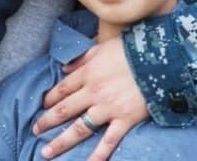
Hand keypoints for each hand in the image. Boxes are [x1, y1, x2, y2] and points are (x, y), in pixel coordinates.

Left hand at [33, 37, 147, 159]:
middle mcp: (93, 93)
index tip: (41, 106)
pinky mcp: (124, 120)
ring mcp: (107, 109)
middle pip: (64, 110)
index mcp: (87, 74)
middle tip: (35, 131)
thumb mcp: (102, 47)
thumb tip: (64, 68)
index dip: (49, 99)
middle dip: (47, 122)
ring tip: (46, 152)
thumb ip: (82, 57)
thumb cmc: (132, 50)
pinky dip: (98, 155)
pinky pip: (108, 141)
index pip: (62, 89)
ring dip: (61, 142)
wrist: (161, 60)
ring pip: (79, 128)